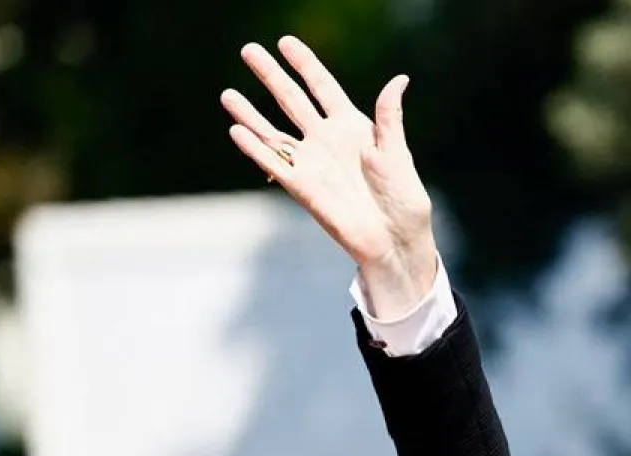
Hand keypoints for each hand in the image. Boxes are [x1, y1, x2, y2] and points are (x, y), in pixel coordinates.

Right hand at [221, 36, 438, 317]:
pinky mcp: (303, 188)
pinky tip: (236, 131)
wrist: (395, 238)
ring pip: (274, 132)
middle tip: (249, 50)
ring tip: (227, 94)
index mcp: (352, 127)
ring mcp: (312, 163)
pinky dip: (255, 149)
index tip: (286, 42)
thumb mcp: (396, 152)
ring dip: (250, 114)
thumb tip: (399, 80)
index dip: (305, 64)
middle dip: (271, 76)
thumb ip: (388, 116)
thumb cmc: (403, 197)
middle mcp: (326, 140)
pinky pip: (274, 164)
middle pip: (292, 101)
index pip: (323, 87)